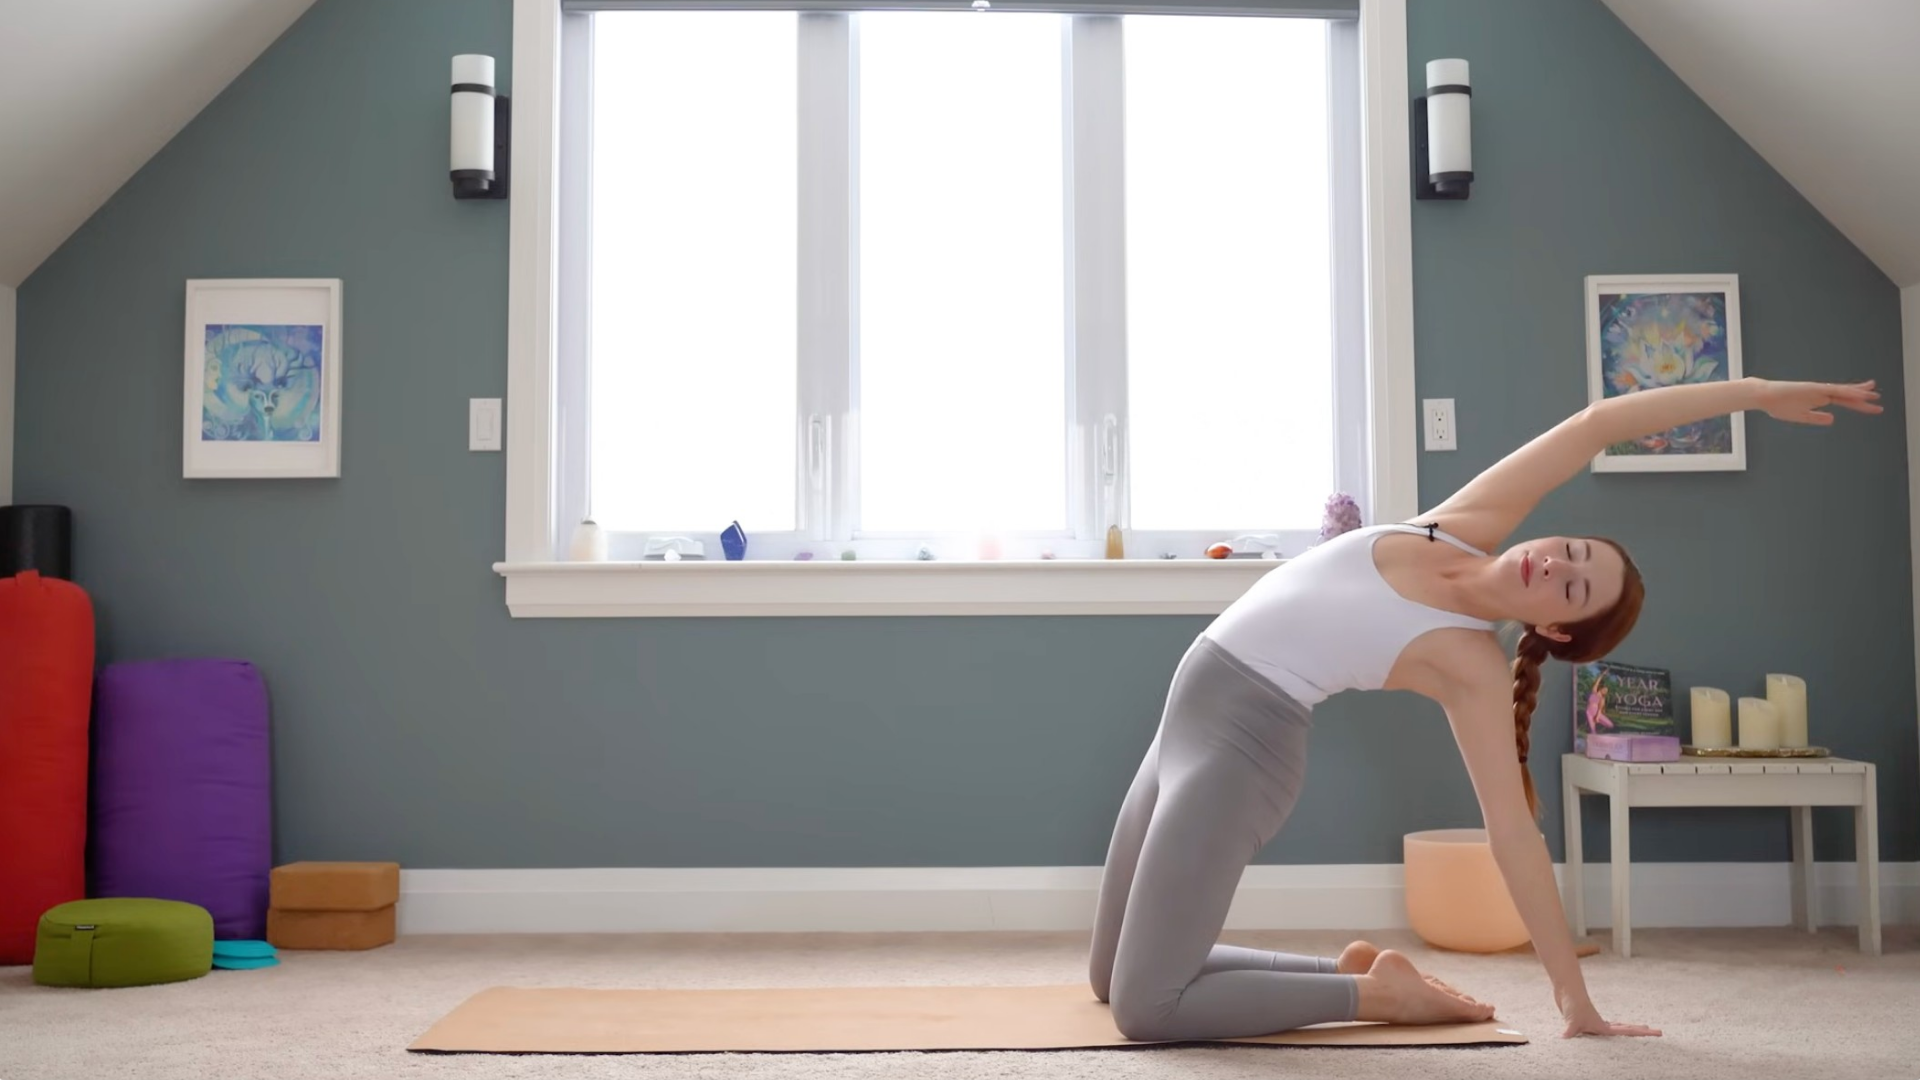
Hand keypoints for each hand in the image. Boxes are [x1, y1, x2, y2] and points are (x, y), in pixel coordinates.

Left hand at [1560, 998, 1661, 1038]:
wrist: (1566, 990)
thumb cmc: (1572, 1004)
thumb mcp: (1571, 1021)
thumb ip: (1570, 1031)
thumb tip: (1563, 1038)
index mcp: (1604, 1027)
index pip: (1628, 1032)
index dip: (1643, 1034)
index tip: (1659, 1033)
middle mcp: (1603, 1025)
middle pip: (1627, 1029)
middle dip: (1642, 1031)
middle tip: (1659, 1032)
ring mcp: (1596, 1022)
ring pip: (1617, 1028)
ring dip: (1629, 1029)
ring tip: (1642, 1028)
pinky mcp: (1587, 1021)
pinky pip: (1603, 1029)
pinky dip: (1610, 1031)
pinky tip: (1608, 1033)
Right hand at [1755, 378, 1882, 425]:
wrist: (1764, 396)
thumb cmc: (1778, 406)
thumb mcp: (1801, 416)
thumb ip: (1817, 417)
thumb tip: (1832, 419)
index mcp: (1818, 399)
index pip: (1843, 401)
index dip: (1858, 404)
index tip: (1870, 406)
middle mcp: (1821, 392)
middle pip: (1847, 395)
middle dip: (1863, 397)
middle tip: (1878, 398)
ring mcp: (1818, 389)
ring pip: (1843, 391)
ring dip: (1859, 393)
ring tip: (1874, 394)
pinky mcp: (1814, 388)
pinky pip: (1834, 390)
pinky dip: (1847, 392)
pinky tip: (1858, 394)